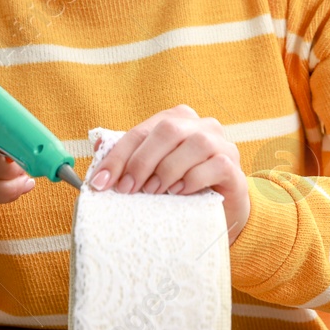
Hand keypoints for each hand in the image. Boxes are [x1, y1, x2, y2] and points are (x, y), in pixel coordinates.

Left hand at [88, 105, 250, 242]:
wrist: (220, 209)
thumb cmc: (180, 187)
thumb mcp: (151, 173)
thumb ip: (128, 158)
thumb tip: (97, 147)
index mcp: (176, 119)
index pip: (140, 131)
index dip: (117, 156)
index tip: (101, 182)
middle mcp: (200, 125)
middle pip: (167, 131)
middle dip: (142, 161)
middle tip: (128, 189)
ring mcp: (220, 143)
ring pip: (193, 144)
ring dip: (168, 170)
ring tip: (155, 192)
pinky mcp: (233, 165)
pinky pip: (214, 165)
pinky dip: (192, 180)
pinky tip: (180, 192)